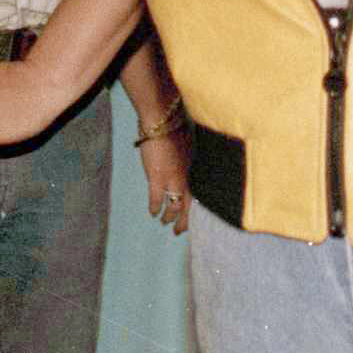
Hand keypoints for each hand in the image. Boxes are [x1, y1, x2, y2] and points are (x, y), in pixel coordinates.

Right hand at [140, 119, 192, 233]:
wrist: (162, 120)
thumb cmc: (176, 129)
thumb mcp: (191, 148)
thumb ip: (192, 163)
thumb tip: (189, 171)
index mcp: (198, 171)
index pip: (200, 199)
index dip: (197, 212)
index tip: (194, 220)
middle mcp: (188, 178)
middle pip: (189, 208)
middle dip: (184, 223)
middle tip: (178, 232)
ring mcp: (173, 179)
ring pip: (174, 207)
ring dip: (168, 217)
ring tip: (163, 221)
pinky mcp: (157, 177)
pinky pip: (156, 200)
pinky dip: (154, 208)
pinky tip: (152, 212)